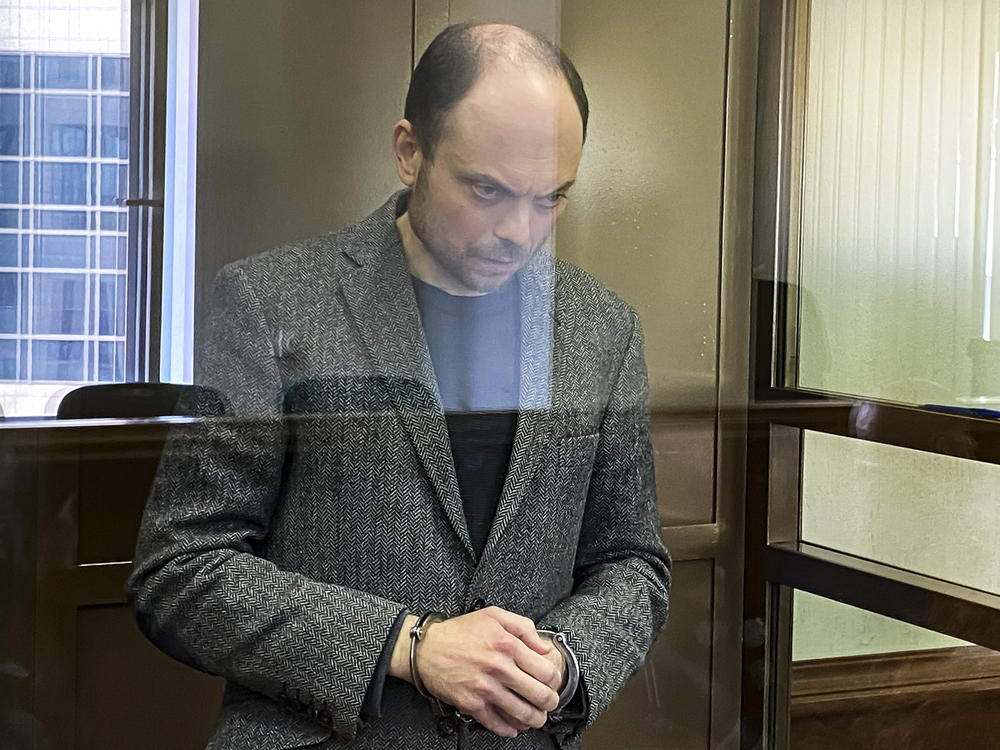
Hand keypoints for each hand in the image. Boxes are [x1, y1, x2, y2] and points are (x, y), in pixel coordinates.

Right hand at [390, 607, 561, 737]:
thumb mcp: (494, 615)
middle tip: (549, 703)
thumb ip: (523, 627)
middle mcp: (499, 667)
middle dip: (550, 703)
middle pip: (539, 695)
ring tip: (536, 718)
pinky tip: (513, 727)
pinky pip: (497, 723)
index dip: (555, 680)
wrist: (426, 648)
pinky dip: (509, 729)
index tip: (553, 683)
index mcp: (507, 644)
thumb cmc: (459, 631)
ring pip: (522, 713)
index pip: (545, 671)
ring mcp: (485, 688)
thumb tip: (543, 647)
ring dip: (535, 719)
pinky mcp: (471, 704)